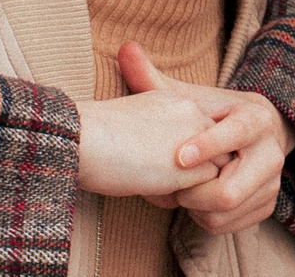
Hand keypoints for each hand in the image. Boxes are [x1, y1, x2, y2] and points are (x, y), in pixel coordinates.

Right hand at [76, 81, 224, 200]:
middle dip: (188, 168)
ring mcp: (196, 139)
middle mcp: (191, 113)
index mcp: (175, 98)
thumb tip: (164, 159)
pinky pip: (202, 191)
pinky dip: (179, 197)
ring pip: (210, 170)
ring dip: (186, 183)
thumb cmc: (95, 133)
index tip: (147, 157)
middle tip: (151, 174)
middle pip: (209, 149)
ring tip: (150, 183)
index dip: (178, 151)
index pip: (197, 131)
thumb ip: (157, 133)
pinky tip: (149, 190)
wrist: (84, 138)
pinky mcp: (192, 168)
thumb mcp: (133, 119)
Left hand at [115, 40, 293, 234]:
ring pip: (224, 213)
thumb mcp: (189, 97)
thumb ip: (154, 78)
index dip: (208, 146)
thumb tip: (125, 49)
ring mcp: (273, 182)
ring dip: (194, 207)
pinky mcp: (267, 205)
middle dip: (192, 192)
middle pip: (228, 191)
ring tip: (180, 190)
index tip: (179, 157)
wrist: (254, 134)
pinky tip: (194, 201)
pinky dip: (204, 218)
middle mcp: (272, 152)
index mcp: (255, 118)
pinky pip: (228, 226)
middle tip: (170, 183)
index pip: (236, 134)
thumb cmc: (212, 115)